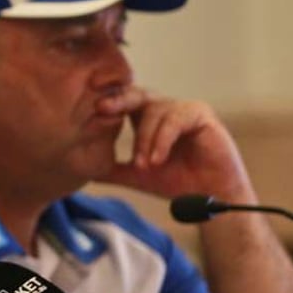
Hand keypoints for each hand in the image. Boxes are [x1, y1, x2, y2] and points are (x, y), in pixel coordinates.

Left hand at [96, 88, 253, 200]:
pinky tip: (157, 160)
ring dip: (145, 139)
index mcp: (147, 118)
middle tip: (101, 109)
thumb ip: (113, 170)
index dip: (107, 104)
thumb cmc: (176, 182)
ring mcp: (183, 109)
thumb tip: (82, 169)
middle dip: (117, 101)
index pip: (123, 102)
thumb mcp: (137, 176)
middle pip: (137, 94)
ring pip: (155, 111)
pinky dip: (162, 140)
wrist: (209, 197)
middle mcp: (165, 109)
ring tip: (144, 165)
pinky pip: (175, 120)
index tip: (87, 110)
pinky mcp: (201, 115)